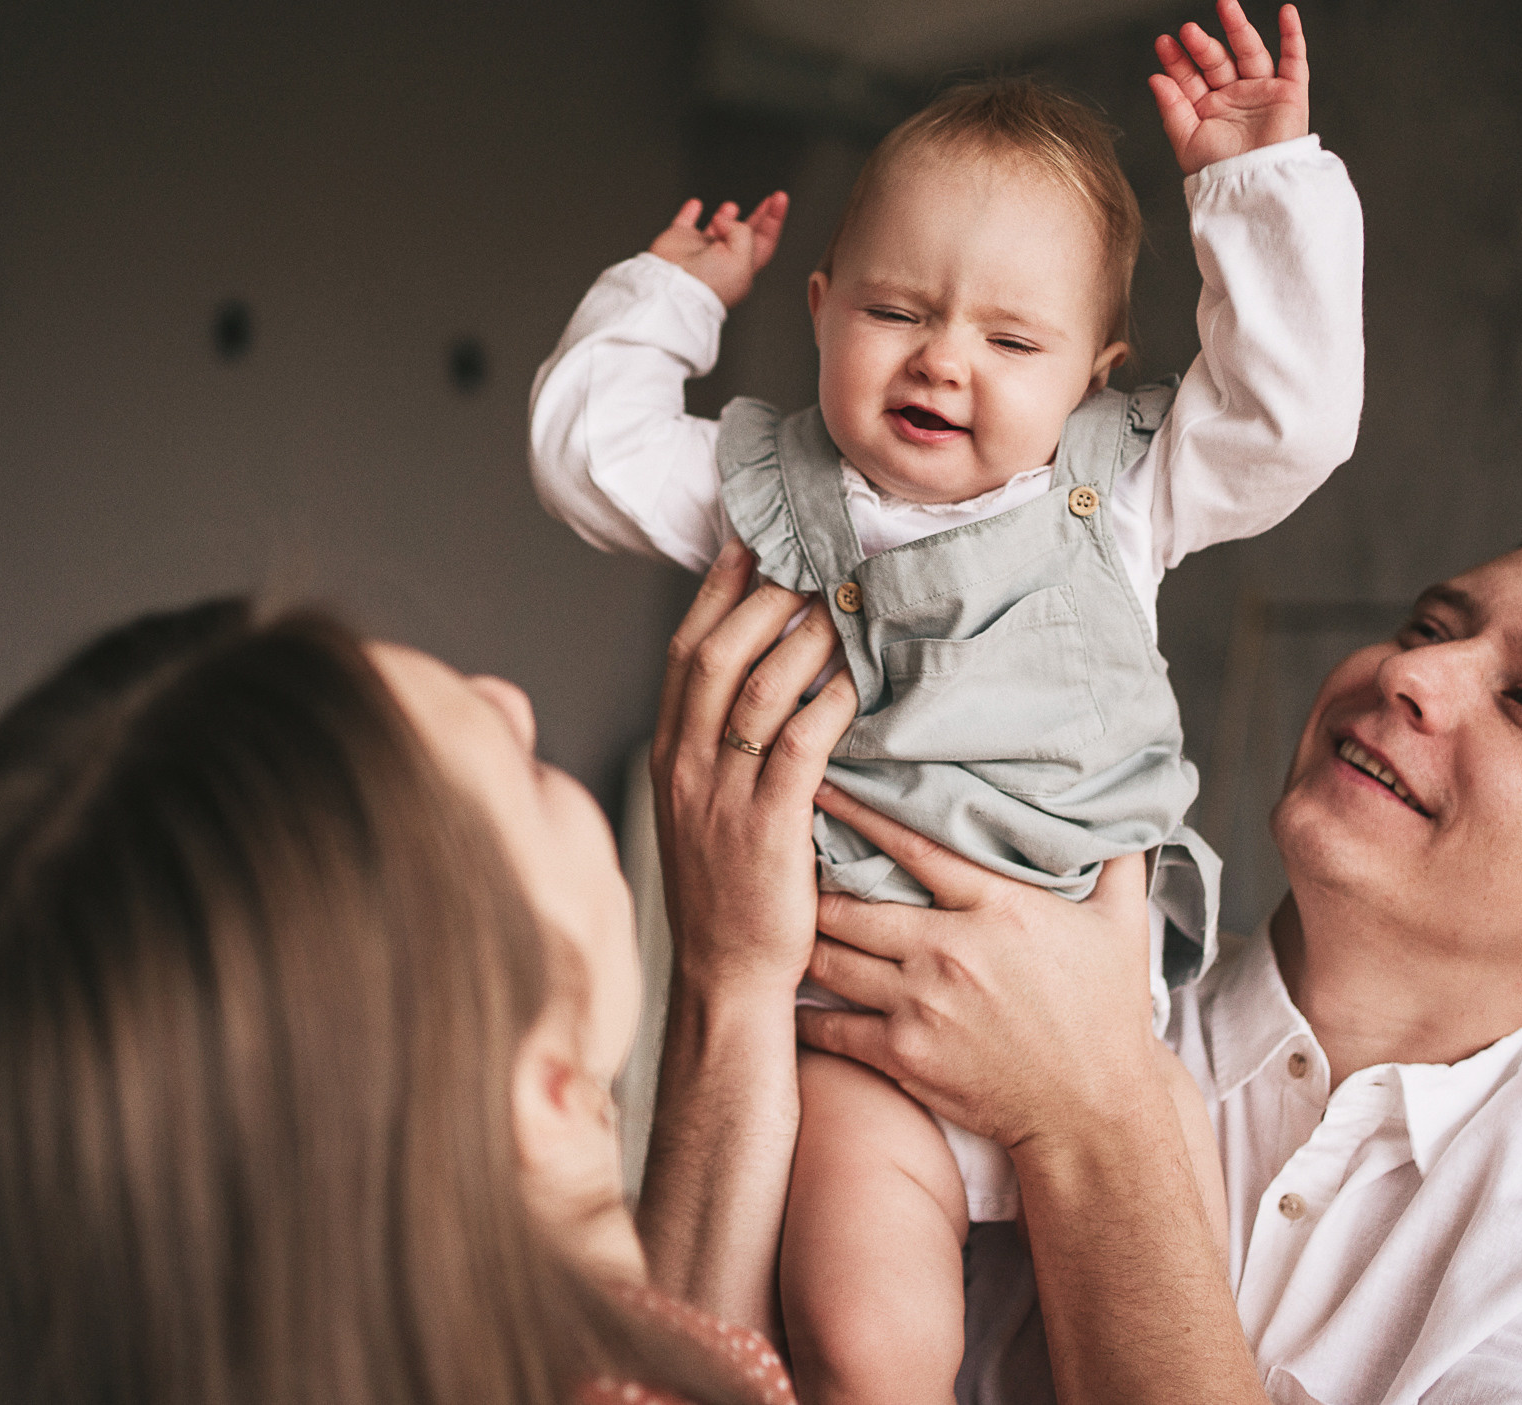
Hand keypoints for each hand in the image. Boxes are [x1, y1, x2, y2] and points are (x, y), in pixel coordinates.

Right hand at [649, 192, 788, 310]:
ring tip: (731, 207)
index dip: (774, 219)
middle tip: (771, 200)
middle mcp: (722, 259)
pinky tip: (696, 205)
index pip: (765, 241)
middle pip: (746, 234)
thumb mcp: (742, 259)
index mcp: (743, 268)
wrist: (673, 286)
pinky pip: (685, 222)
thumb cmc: (707, 284)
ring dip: (726, 217)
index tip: (779, 199)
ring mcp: (700, 250)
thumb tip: (724, 219)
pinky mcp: (678, 241)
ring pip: (716, 229)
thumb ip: (742, 233)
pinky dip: (690, 212)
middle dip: (759, 216)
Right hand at [650, 540, 854, 998]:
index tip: (748, 544)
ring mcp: (723, 797)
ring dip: (800, 641)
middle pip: (714, 656)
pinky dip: (825, 707)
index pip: (683, 653)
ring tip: (838, 608)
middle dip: (760, 599)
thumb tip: (760, 675)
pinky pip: (797, 750)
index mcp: (669, 755)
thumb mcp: (700, 807)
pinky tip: (852, 683)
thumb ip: (718, 743)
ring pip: (755, 693)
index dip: (715, 592)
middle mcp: (686, 767)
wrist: (724, 975)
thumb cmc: (726, 890)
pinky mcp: (767, 830)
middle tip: (806, 563)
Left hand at [794, 786, 1164, 1157]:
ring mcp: (920, 1005)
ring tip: (779, 922)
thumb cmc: (1108, 1016)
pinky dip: (804, 1011)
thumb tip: (1124, 812)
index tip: (825, 787)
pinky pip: (830, 1026)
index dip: (861, 813)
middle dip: (813, 882)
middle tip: (785, 863)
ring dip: (803, 940)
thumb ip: (1118, 863)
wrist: (1093, 1113)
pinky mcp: (903, 1055)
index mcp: (997, 908)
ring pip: (829, 958)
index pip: (913, 844)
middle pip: (851, 903)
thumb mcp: (1123, 928)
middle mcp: (949, 950)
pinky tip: (788, 997)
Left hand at [1150, 0, 1308, 174]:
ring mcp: (1261, 92)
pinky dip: (1293, 36)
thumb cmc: (1219, 170)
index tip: (1164, 43)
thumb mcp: (1186, 140)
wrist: (1254, 186)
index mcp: (1207, 108)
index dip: (1177, 60)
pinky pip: (1294, 60)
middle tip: (1188, 30)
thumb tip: (1155, 78)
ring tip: (1225, 4)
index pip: (1189, 76)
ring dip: (1238, 28)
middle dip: (1202, 45)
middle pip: (1217, 61)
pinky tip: (1287, 12)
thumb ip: (1171, 108)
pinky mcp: (1290, 94)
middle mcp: (1233, 96)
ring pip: (1250, 52)